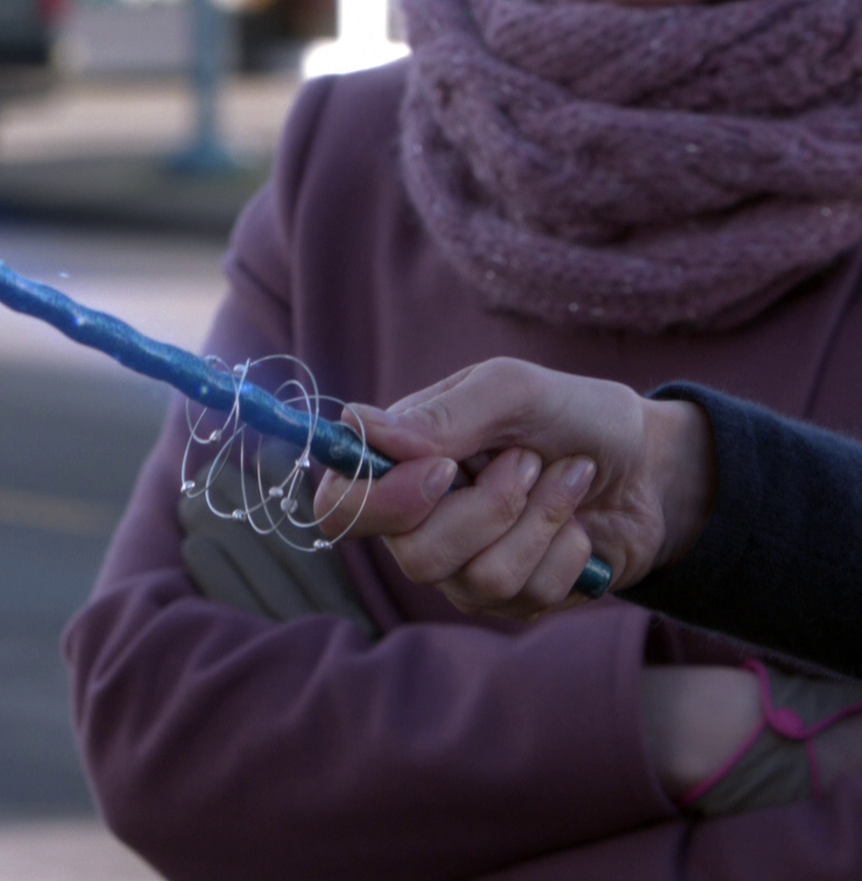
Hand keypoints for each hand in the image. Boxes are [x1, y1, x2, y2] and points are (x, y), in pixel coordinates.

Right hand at [311, 358, 715, 617]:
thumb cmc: (574, 415)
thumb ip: (443, 414)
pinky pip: (527, 595)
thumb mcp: (514, 390)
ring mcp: (463, 568)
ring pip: (476, 578)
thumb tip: (364, 429)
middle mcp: (419, 523)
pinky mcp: (513, 599)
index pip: (338, 508)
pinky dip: (567, 548)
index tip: (440, 471)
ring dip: (540, 520)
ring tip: (564, 480)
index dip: (376, 503)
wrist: (653, 463)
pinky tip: (578, 523)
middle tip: (528, 460)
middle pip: (411, 554)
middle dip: (490, 507)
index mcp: (399, 464)